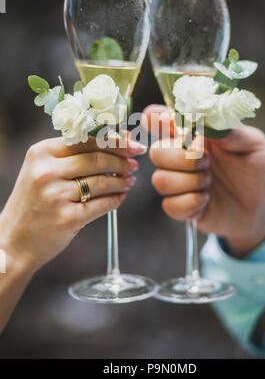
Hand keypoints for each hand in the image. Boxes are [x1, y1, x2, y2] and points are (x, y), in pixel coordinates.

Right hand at [0, 136, 143, 273]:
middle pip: (97, 159)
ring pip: (102, 181)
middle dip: (122, 161)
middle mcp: (46, 171)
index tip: (133, 145)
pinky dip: (116, 200)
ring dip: (122, 181)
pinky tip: (120, 197)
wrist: (14, 240)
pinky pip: (102, 204)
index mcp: (41, 153)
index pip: (87, 140)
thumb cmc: (35, 202)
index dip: (115, 142)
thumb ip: (75, 156)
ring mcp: (56, 195)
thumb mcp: (44, 171)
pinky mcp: (67, 218)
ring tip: (129, 181)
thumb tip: (118, 141)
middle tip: (134, 164)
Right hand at [143, 105, 264, 256]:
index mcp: (193, 134)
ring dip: (189, 182)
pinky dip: (191, 203)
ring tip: (209, 182)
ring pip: (160, 180)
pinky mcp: (181, 206)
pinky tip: (207, 199)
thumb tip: (209, 124)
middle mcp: (180, 156)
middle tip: (207, 161)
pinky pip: (169, 205)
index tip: (168, 123)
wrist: (262, 207)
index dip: (154, 119)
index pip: (159, 120)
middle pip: (156, 152)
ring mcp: (179, 182)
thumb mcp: (254, 145)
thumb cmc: (257, 170)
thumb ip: (232, 133)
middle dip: (181, 158)